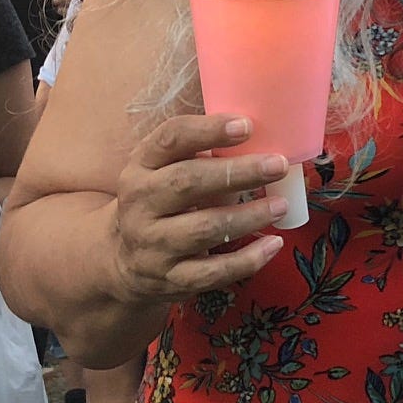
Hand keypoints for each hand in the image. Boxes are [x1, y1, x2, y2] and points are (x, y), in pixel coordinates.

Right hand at [106, 115, 288, 302]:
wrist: (121, 259)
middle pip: (187, 182)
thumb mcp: (165, 168)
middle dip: (237, 172)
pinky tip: (273, 244)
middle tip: (277, 164)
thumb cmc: (161, 199)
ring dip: (248, 216)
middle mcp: (141, 204)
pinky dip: (247, 260)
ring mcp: (153, 244)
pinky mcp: (170, 278)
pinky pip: (212, 272)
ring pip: (203, 229)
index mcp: (142, 166)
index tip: (246, 125)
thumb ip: (202, 150)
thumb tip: (263, 134)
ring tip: (281, 205)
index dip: (208, 130)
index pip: (170, 139)